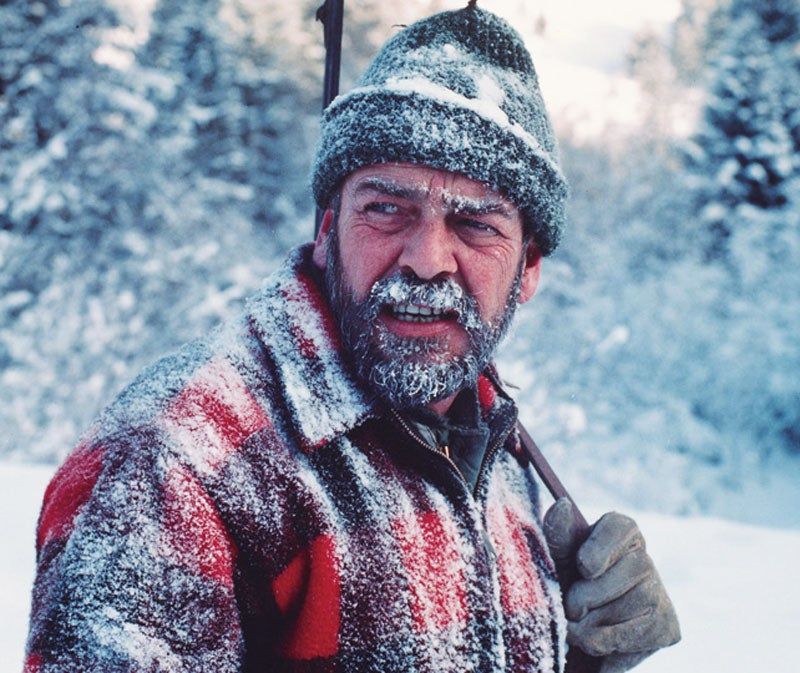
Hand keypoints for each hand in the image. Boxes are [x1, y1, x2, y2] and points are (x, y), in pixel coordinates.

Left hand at [543, 498, 680, 672]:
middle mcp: (644, 558)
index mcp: (621, 531)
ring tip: (585, 621)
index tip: (583, 567)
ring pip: (616, 611)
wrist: (584, 628)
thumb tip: (562, 506)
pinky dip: (601, 644)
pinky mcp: (667, 627)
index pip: (618, 528)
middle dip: (581, 598)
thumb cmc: (570, 582)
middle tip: (571, 606)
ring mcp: (659, 593)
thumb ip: (560, 535)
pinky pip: (625, 639)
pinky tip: (600, 636)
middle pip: (612, 576)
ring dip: (587, 624)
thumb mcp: (559, 558)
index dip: (598, 550)